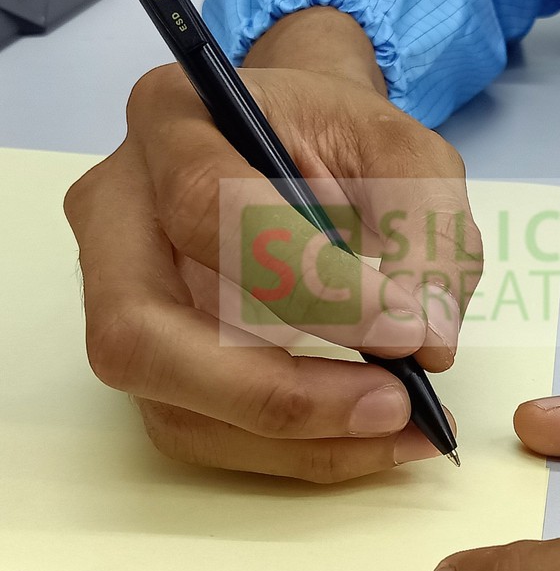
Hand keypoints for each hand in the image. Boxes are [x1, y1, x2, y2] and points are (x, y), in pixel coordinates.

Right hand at [65, 8, 480, 481]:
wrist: (305, 146)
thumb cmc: (344, 138)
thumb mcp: (406, 151)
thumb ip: (426, 226)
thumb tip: (427, 341)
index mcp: (171, 120)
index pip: (208, 207)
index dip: (306, 282)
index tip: (405, 328)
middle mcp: (119, 214)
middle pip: (142, 333)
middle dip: (276, 389)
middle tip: (393, 403)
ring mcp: (121, 295)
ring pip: (172, 405)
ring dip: (296, 439)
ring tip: (403, 428)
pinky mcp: (154, 357)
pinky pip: (204, 431)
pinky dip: (295, 451)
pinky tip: (370, 436)